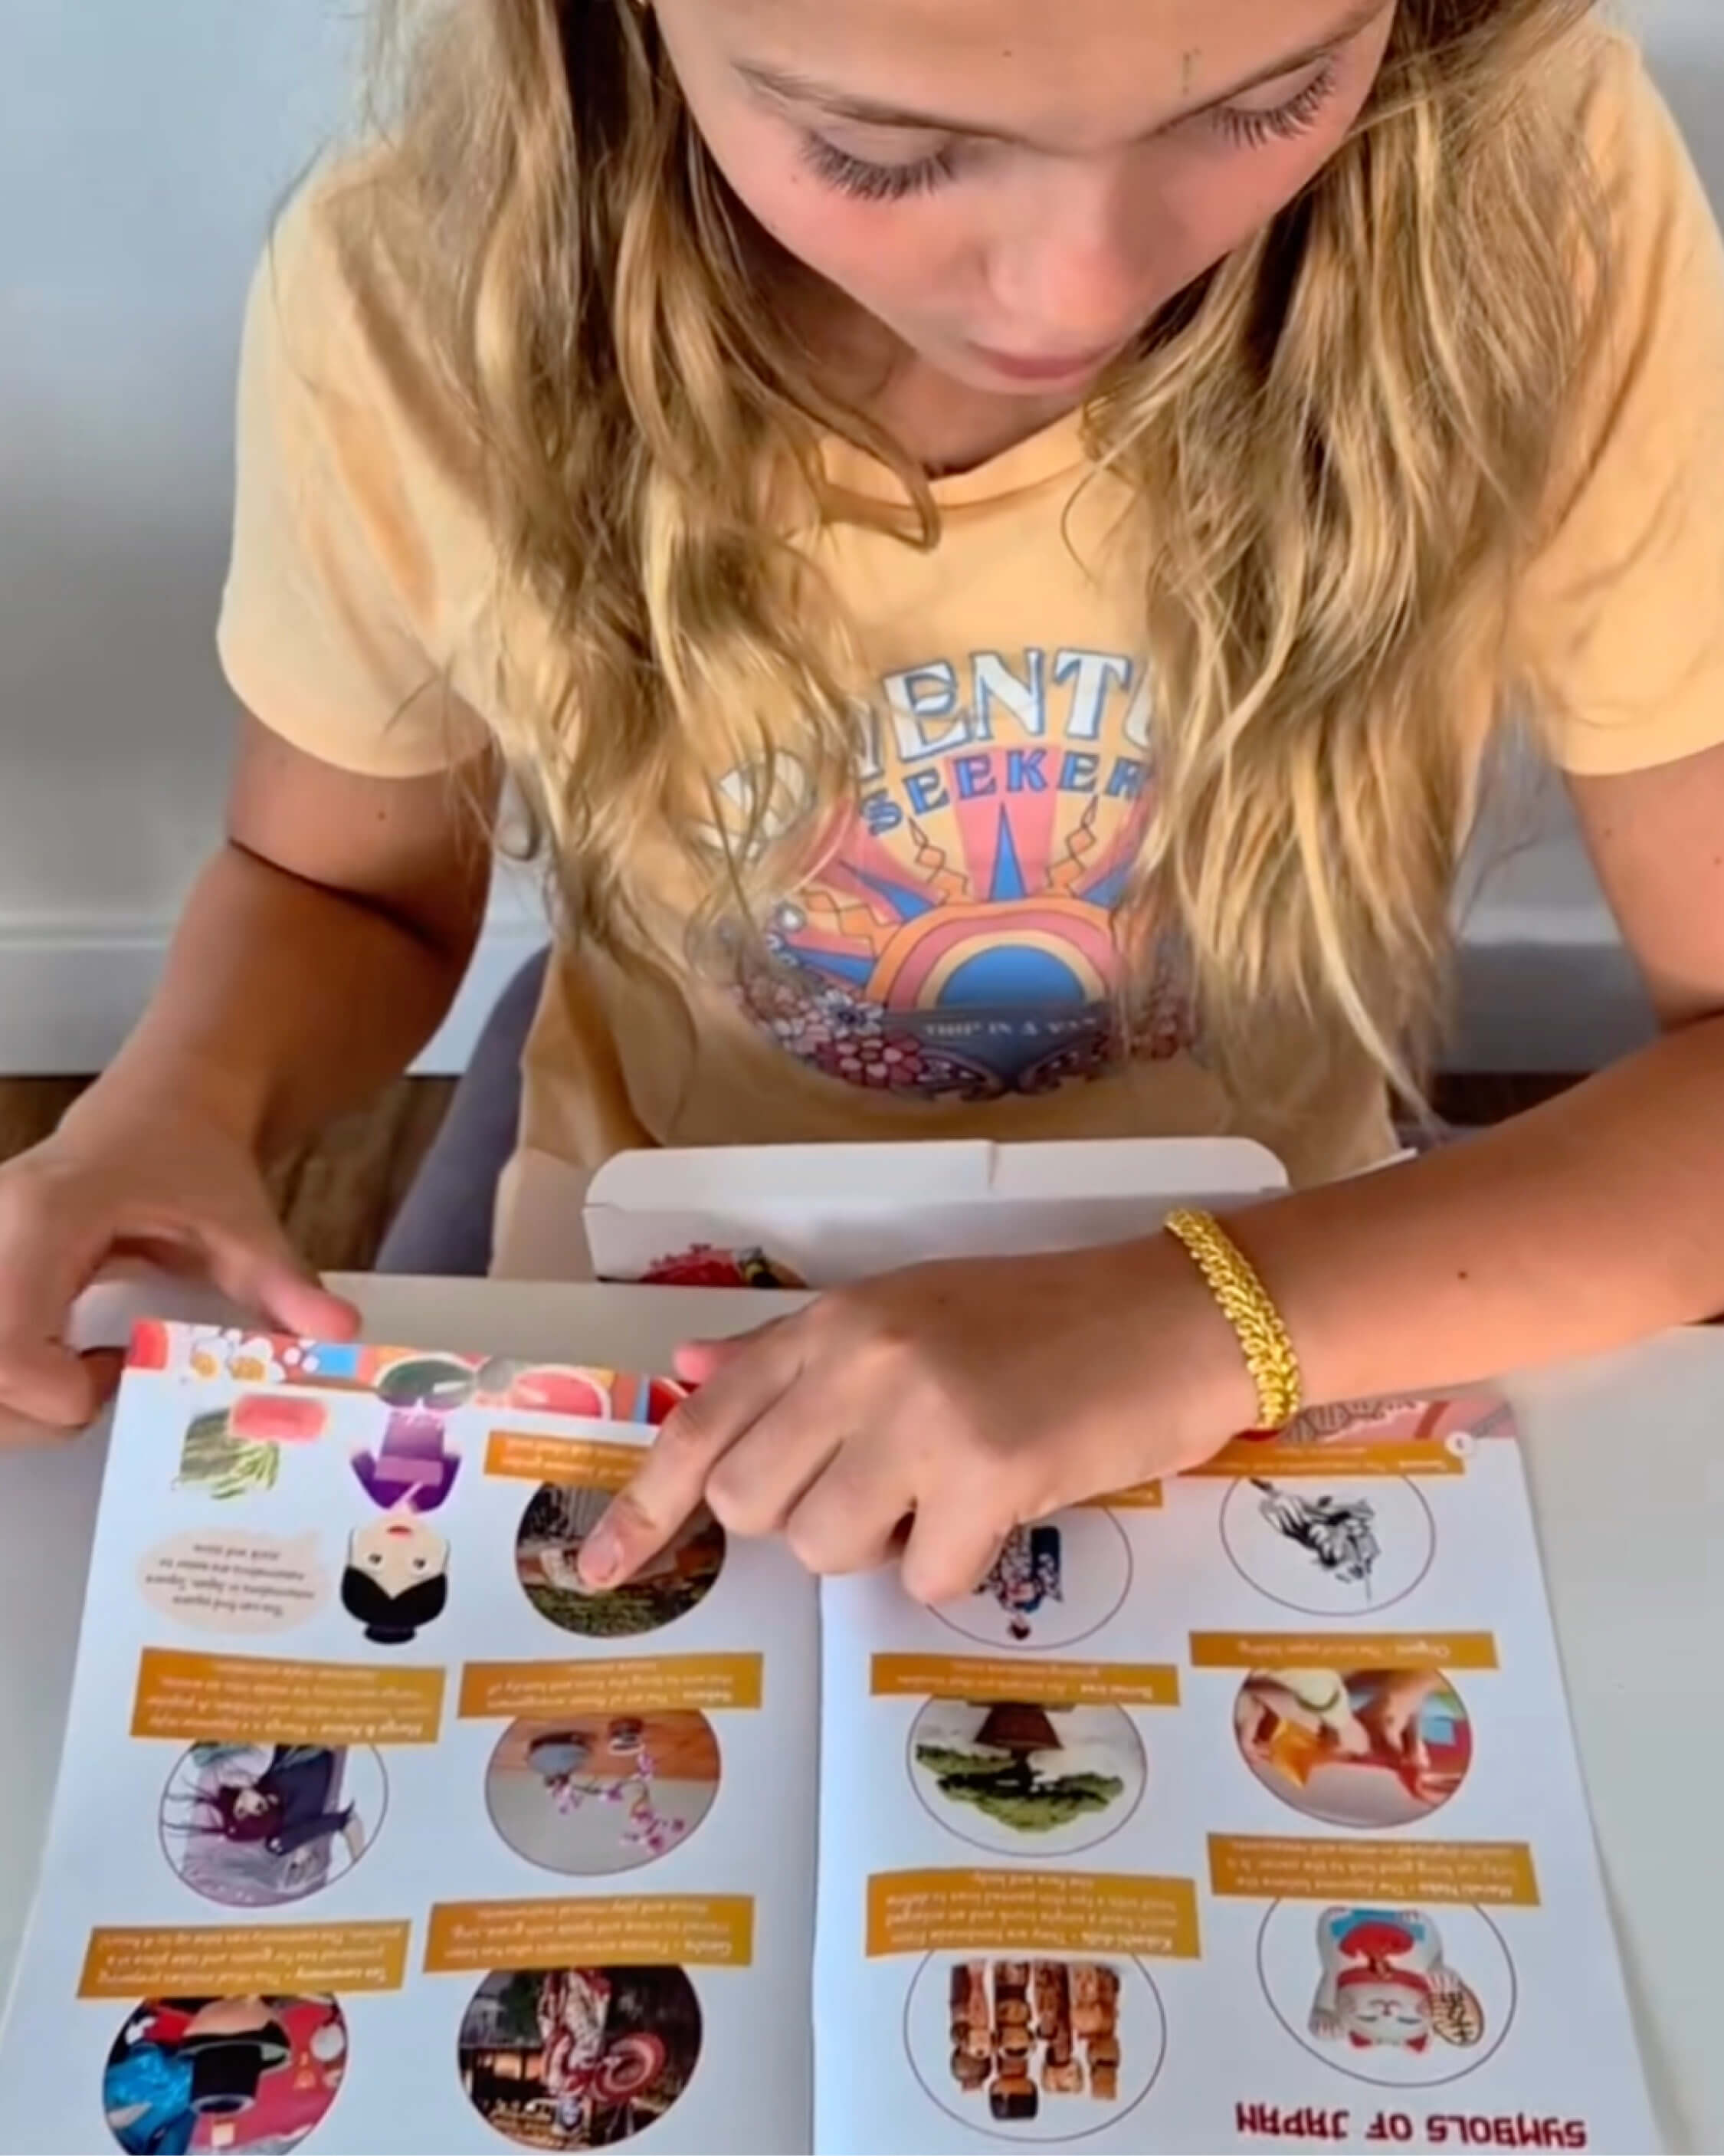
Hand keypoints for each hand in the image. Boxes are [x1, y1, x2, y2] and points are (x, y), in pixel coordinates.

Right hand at [0, 1094, 357, 1440]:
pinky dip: (15, 1383)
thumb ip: (283, 1282)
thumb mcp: (243, 1221)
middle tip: (105, 1384)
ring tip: (84, 1372)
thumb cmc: (189, 1152)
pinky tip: (61, 1358)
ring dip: (22, 1404)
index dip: (56, 1393)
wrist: (161, 1105)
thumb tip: (336, 1334)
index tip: (120, 1376)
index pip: (6, 1346)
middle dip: (40, 1411)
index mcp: (45, 1217)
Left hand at [581, 1238, 1250, 1603]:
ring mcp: (918, 1415)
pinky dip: (956, 1567)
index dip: (643, 1505)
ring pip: (826, 1549)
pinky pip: (920, 1580)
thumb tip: (685, 1369)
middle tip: (880, 1494)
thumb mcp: (909, 1314)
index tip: (598, 1572)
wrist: (1178, 1315)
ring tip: (951, 1491)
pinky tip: (1004, 1511)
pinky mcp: (986, 1474)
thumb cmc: (1048, 1321)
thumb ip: (795, 1354)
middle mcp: (860, 1359)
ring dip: (882, 1546)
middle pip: (753, 1504)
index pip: (704, 1418)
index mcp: (836, 1319)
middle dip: (801, 1524)